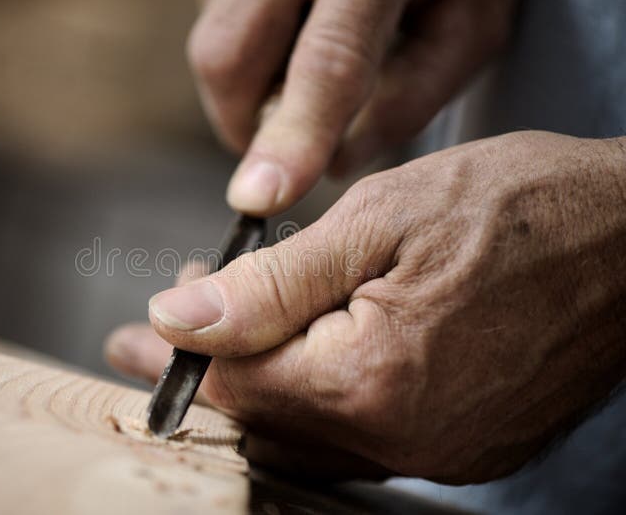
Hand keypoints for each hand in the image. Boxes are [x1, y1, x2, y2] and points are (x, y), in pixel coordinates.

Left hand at [107, 131, 625, 482]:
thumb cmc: (517, 208)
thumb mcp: (376, 220)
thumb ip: (270, 283)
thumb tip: (180, 318)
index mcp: (373, 382)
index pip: (237, 381)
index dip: (181, 350)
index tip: (144, 323)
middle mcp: (406, 439)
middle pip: (268, 417)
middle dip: (216, 365)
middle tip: (178, 321)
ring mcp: (441, 453)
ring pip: (312, 434)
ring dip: (265, 381)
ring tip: (238, 329)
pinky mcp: (466, 447)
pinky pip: (364, 440)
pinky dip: (322, 398)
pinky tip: (308, 354)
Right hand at [189, 0, 518, 215]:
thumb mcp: (468, 26)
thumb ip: (409, 102)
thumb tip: (333, 166)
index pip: (326, 63)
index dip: (293, 136)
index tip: (260, 198)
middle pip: (228, 58)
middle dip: (247, 125)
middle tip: (291, 139)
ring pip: (212, 47)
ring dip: (248, 89)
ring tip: (305, 69)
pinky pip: (215, 24)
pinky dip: (248, 55)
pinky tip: (293, 33)